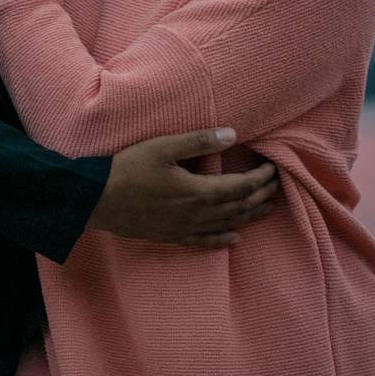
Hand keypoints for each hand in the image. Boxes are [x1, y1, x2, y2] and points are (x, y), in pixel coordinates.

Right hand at [87, 129, 279, 249]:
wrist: (97, 200)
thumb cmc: (128, 169)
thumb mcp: (162, 147)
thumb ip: (198, 141)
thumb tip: (232, 134)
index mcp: (198, 191)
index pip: (240, 186)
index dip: (260, 179)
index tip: (274, 169)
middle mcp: (197, 214)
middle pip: (239, 207)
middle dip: (261, 196)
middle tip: (277, 186)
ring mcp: (185, 228)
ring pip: (227, 225)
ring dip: (250, 216)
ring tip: (267, 209)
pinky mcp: (172, 236)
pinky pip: (205, 241)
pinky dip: (223, 239)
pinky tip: (234, 239)